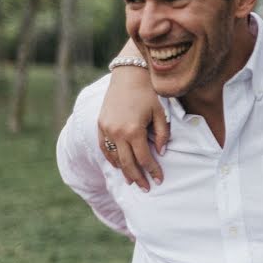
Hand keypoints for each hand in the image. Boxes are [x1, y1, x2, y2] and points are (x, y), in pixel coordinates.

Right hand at [97, 66, 169, 191]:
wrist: (128, 74)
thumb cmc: (148, 92)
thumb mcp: (160, 112)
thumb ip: (162, 134)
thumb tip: (161, 152)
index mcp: (133, 130)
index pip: (144, 158)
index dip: (152, 171)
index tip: (159, 180)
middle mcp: (117, 133)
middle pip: (128, 163)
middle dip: (138, 178)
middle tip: (146, 188)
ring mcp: (106, 129)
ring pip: (114, 158)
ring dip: (124, 171)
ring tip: (133, 181)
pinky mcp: (100, 125)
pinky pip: (104, 148)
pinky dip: (111, 158)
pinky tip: (118, 166)